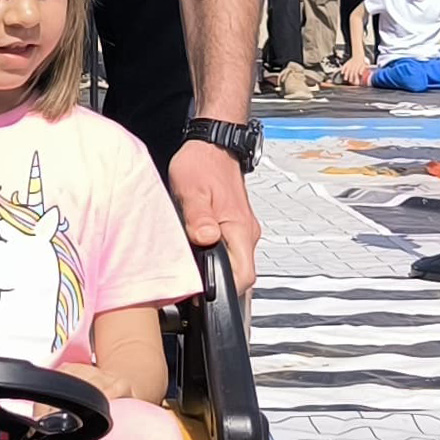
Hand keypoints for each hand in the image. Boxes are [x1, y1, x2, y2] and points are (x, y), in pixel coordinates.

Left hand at [168, 138, 258, 293]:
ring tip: (197, 278)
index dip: (226, 290)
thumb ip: (198, 217)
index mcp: (239, 228)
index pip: (244, 275)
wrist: (213, 145)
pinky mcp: (235, 227)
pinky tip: (202, 261)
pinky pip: (232, 253)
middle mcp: (246, 233)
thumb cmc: (202, 164)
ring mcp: (242, 231)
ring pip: (237, 265)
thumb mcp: (192, 190)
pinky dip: (219, 262)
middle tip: (196, 292)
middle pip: (243, 275)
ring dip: (221, 275)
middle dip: (222, 287)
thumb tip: (205, 239)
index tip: (204, 294)